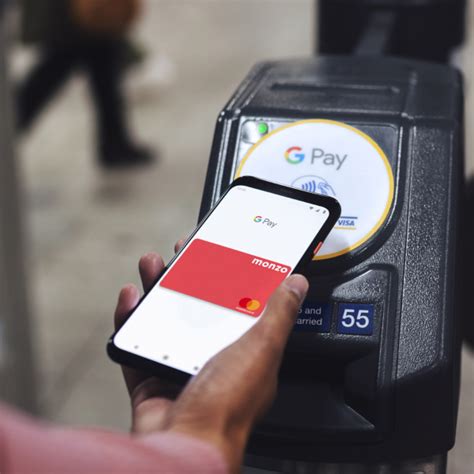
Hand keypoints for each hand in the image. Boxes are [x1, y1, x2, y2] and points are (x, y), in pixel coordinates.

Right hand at [114, 244, 308, 472]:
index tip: (221, 253)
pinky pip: (139, 340)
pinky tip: (131, 298)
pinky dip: (131, 318)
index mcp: (246, 351)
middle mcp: (215, 357)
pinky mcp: (152, 376)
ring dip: (159, 289)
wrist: (183, 446)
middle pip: (200, 306)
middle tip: (182, 253)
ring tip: (154, 265)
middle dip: (189, 275)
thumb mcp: (261, 349)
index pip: (240, 304)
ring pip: (168, 318)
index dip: (230, 275)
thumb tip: (297, 285)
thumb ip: (279, 314)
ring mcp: (181, 366)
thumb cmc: (228, 405)